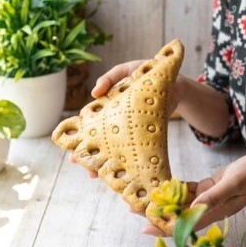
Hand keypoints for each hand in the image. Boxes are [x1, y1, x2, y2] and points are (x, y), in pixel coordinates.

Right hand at [66, 60, 186, 178]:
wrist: (175, 84)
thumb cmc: (146, 74)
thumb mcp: (125, 71)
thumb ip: (109, 78)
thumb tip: (94, 93)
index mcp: (108, 106)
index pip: (91, 123)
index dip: (80, 134)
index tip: (70, 146)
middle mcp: (117, 121)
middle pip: (99, 140)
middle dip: (86, 153)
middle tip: (75, 162)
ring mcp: (130, 130)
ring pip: (114, 149)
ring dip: (103, 162)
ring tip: (93, 174)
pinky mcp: (144, 136)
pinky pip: (132, 150)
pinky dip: (125, 161)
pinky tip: (118, 172)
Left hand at [141, 153, 245, 235]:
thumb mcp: (233, 183)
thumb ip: (214, 195)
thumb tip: (193, 207)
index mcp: (215, 211)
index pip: (185, 225)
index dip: (165, 228)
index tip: (145, 229)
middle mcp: (209, 209)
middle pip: (179, 216)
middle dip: (157, 214)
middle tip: (133, 209)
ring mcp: (209, 199)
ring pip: (181, 204)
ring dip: (164, 202)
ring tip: (143, 198)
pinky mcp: (210, 188)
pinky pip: (189, 191)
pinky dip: (176, 189)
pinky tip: (162, 186)